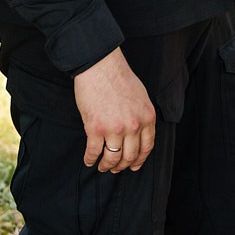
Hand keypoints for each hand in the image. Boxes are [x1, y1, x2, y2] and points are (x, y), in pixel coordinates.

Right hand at [72, 48, 156, 172]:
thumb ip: (141, 116)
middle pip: (129, 156)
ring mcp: (114, 129)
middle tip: (115, 169)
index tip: (133, 166)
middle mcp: (133, 126)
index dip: (139, 160)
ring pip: (112, 158)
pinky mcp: (95, 128)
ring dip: (106, 166)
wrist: (100, 65)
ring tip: (102, 167)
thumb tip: (137, 132)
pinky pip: (93, 151)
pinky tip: (88, 161)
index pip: (146, 147)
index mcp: (146, 118)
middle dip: (122, 166)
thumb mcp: (141, 97)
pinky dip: (90, 159)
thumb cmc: (119, 76)